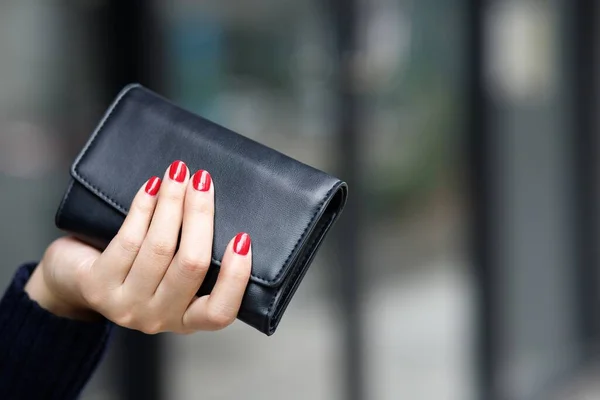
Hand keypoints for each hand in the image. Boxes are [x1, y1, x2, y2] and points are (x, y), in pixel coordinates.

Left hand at [26, 160, 251, 333]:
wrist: (74, 282)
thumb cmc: (136, 271)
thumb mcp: (173, 274)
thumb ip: (195, 255)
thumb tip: (216, 205)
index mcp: (187, 319)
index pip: (220, 312)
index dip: (235, 277)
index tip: (243, 237)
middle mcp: (159, 318)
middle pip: (191, 266)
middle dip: (200, 216)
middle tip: (203, 181)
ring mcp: (126, 305)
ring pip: (159, 248)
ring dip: (172, 203)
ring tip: (178, 173)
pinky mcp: (98, 286)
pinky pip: (128, 240)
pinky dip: (143, 208)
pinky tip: (151, 187)